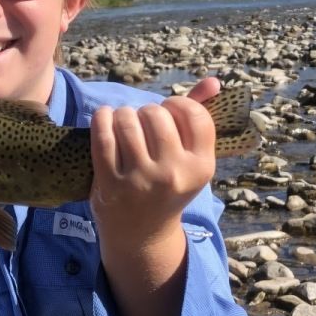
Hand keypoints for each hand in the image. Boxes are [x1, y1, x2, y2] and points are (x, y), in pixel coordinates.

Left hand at [89, 77, 219, 251]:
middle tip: (143, 124)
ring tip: (124, 123)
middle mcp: (173, 175)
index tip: (168, 112)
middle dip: (146, 112)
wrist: (142, 234)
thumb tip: (213, 81)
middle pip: (156, 114)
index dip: (178, 105)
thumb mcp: (190, 161)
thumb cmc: (168, 187)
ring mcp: (140, 180)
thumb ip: (200, 118)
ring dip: (122, 114)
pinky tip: (105, 119)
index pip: (194, 114)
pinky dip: (102, 119)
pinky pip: (103, 135)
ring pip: (127, 120)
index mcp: (201, 167)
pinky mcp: (110, 184)